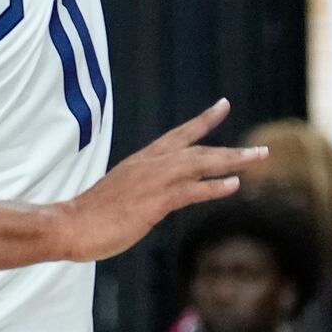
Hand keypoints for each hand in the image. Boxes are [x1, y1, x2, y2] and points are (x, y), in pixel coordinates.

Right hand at [53, 98, 266, 261]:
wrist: (69, 225)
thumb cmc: (91, 216)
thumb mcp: (122, 195)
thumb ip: (142, 191)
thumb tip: (154, 199)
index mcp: (142, 161)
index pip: (179, 135)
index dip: (203, 122)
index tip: (223, 106)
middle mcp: (151, 165)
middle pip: (198, 148)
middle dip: (231, 148)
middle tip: (262, 150)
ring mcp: (153, 181)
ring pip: (200, 163)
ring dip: (232, 160)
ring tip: (259, 158)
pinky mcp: (153, 202)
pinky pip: (190, 190)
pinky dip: (213, 186)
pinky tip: (234, 184)